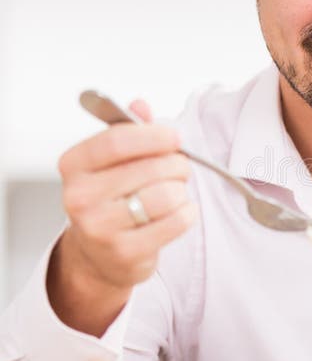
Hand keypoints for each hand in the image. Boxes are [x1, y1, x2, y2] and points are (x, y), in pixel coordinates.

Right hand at [47, 100, 196, 336]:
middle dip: (177, 165)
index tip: (174, 137)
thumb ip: (128, 131)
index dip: (154, 135)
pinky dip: (187, 213)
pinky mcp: (125, 252)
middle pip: (151, 168)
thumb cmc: (110, 200)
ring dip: (181, 191)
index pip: (117, 140)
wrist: (97, 255)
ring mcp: (100, 228)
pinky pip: (176, 222)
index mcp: (74, 165)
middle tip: (179, 169)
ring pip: (167, 195)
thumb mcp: (111, 161)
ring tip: (174, 193)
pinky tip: (179, 212)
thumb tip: (140, 105)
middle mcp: (80, 197)